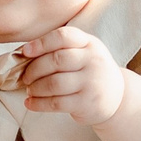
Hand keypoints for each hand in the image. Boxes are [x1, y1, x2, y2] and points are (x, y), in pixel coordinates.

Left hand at [13, 26, 127, 124]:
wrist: (117, 97)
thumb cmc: (91, 71)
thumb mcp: (84, 53)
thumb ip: (60, 50)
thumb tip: (24, 54)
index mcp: (89, 43)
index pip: (63, 36)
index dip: (41, 43)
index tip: (25, 51)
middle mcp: (93, 60)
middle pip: (56, 60)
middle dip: (34, 69)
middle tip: (25, 77)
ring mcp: (91, 82)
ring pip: (54, 83)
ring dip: (35, 88)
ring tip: (29, 90)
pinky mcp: (87, 103)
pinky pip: (57, 103)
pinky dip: (39, 104)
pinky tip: (30, 103)